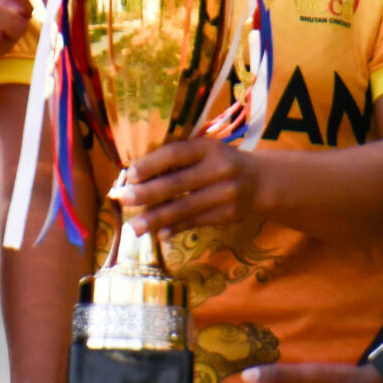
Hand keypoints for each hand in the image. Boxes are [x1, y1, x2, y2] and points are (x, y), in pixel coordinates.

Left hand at [115, 135, 258, 236]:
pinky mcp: (227, 215)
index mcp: (208, 148)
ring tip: (135, 227)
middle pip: (176, 184)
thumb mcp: (204, 151)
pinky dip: (175, 228)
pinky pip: (195, 222)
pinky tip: (159, 234)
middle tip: (123, 200)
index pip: (175, 154)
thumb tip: (136, 178)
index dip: (150, 164)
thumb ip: (178, 159)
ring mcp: (225, 194)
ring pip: (184, 208)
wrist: (260, 182)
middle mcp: (219, 169)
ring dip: (156, 218)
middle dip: (146, 194)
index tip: (129, 175)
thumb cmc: (220, 162)